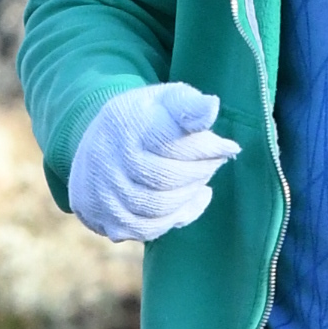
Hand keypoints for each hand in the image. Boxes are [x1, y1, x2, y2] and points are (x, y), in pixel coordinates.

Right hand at [67, 83, 240, 243]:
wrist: (97, 148)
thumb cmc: (144, 120)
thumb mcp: (164, 100)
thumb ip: (187, 105)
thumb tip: (212, 108)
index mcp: (124, 123)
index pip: (169, 142)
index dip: (206, 148)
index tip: (229, 147)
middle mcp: (107, 159)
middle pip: (167, 177)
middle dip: (201, 170)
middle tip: (214, 160)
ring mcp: (105, 193)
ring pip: (160, 207)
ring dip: (189, 194)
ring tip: (199, 177)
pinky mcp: (108, 219)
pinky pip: (150, 228)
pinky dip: (176, 216)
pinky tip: (189, 199)